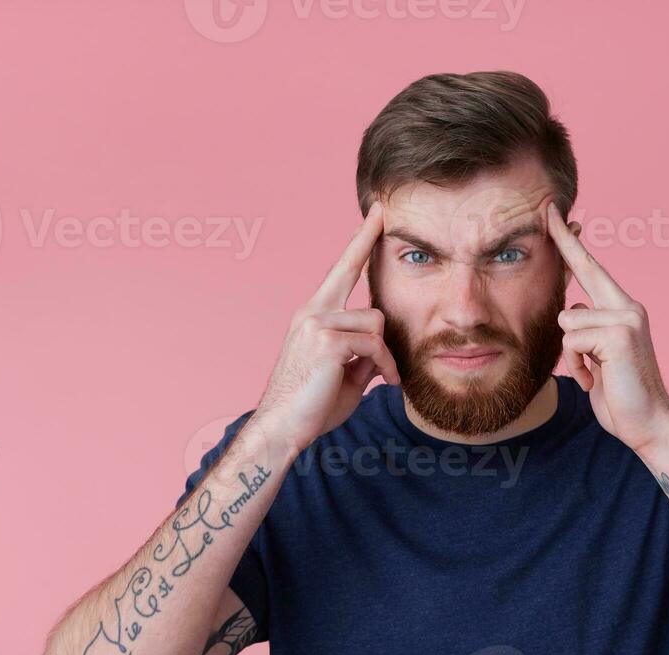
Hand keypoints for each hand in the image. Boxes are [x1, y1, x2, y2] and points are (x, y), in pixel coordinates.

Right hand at [251, 202, 400, 455]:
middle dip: (366, 240)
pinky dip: (384, 366)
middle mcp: (311, 311)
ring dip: (385, 353)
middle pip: (352, 273)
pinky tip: (382, 383)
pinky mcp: (328, 339)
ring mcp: (317, 322)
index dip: (357, 243)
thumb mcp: (345, 373)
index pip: (339, 271)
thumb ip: (362, 350)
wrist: (282, 429)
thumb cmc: (312, 406)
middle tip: (383, 211)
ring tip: (382, 378)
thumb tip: (382, 344)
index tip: (373, 217)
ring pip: (375, 322)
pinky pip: (374, 344)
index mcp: (312, 315)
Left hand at [547, 202, 668, 455]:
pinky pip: (572, 341)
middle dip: (564, 240)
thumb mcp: (598, 358)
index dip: (572, 244)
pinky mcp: (619, 334)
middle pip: (586, 268)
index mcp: (623, 311)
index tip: (555, 216)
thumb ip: (587, 332)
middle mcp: (628, 307)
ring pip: (567, 320)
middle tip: (545, 208)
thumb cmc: (621, 396)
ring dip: (571, 354)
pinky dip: (576, 366)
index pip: (592, 271)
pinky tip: (596, 381)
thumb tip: (571, 312)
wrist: (650, 424)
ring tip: (593, 374)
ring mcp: (626, 318)